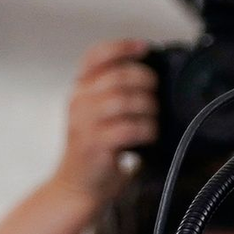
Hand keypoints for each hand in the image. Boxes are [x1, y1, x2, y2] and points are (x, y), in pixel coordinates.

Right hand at [47, 39, 156, 209]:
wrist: (78, 186)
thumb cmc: (97, 146)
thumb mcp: (100, 111)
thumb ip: (117, 89)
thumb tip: (152, 70)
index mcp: (80, 88)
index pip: (96, 56)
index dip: (122, 47)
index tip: (144, 47)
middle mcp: (78, 102)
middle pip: (119, 76)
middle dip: (146, 81)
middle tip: (155, 94)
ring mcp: (83, 123)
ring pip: (125, 100)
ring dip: (148, 108)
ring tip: (152, 118)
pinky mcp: (94, 145)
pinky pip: (129, 128)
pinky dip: (147, 129)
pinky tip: (149, 134)